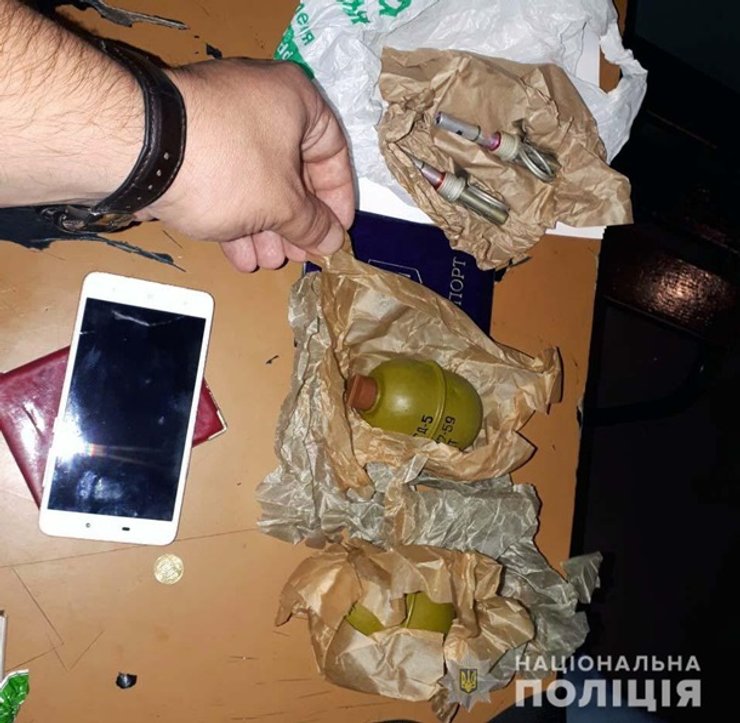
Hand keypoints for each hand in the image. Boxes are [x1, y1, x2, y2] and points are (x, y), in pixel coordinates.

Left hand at [138, 59, 354, 270]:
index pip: (333, 152)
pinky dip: (235, 216)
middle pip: (292, 172)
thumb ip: (313, 225)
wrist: (139, 152)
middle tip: (299, 254)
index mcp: (295, 100)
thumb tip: (333, 240)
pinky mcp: (188, 144)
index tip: (336, 232)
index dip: (339, 199)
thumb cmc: (228, 167)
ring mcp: (220, 121)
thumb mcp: (282, 204)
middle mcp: (260, 102)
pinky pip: (225, 181)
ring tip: (266, 260)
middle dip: (295, 222)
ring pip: (256, 181)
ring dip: (265, 227)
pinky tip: (237, 253)